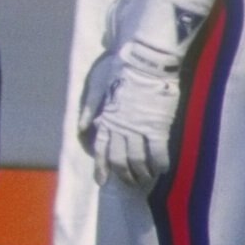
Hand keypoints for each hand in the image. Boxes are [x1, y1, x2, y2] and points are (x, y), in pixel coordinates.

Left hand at [87, 46, 179, 189]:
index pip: (100, 149)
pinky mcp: (157, 127)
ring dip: (142, 173)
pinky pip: (158, 153)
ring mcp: (139, 128)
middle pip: (119, 160)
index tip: (102, 182)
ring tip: (147, 178)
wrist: (146, 62)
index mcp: (106, 119)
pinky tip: (163, 169)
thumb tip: (81, 128)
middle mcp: (120, 128)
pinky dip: (160, 164)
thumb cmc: (123, 72)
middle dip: (124, 175)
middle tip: (131, 182)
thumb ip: (90, 110)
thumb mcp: (100, 89)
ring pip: (138, 160)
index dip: (101, 168)